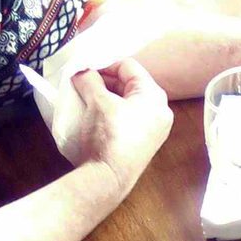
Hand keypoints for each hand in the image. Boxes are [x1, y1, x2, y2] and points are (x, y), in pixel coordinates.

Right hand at [62, 59, 174, 195]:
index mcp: (154, 96)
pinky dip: (111, 110)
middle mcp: (160, 110)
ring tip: (83, 95)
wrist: (110, 176)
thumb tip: (81, 70)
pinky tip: (93, 112)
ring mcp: (154, 127)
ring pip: (128, 101)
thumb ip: (89, 80)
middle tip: (79, 80)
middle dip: (103, 80)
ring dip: (105, 95)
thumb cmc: (108, 134)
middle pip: (129, 83)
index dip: (104, 63)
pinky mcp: (143, 141)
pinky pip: (128, 117)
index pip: (129, 66)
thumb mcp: (97, 102)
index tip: (82, 66)